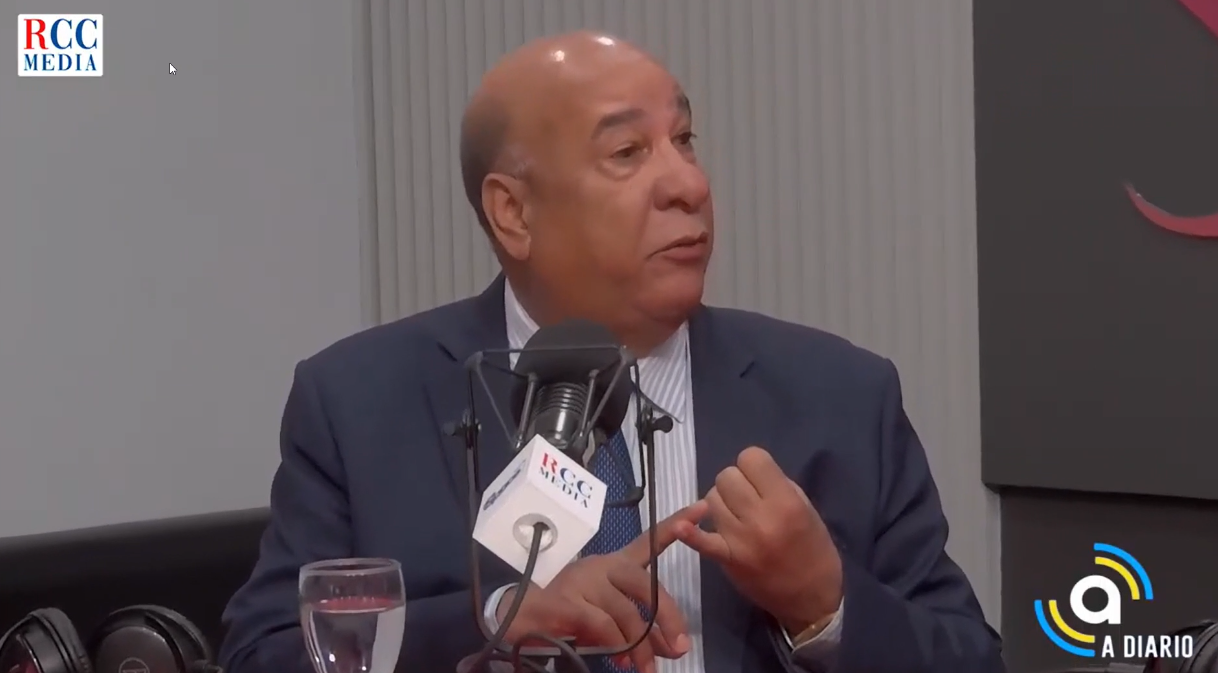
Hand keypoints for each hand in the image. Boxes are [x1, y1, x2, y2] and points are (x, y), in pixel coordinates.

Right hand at [500, 501, 707, 672]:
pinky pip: (603, 626)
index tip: (702, 507)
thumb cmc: (568, 617)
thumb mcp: (612, 624)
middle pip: (645, 584)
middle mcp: (601, 566)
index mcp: (614, 565)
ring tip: (646, 670)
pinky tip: (619, 661)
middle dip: (668, 617)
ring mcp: (583, 581)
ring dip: (640, 647)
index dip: (675, 524)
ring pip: (626, 613)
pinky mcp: (567, 601)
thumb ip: (642, 632)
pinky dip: (616, 647)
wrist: (518, 621)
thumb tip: (673, 649)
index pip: (648, 541)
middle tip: (681, 648)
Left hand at [674, 447, 842, 634]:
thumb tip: (752, 475)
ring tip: (737, 516)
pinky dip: (690, 533)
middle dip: (737, 482)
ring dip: (722, 502)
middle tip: (750, 499)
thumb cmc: (815, 551)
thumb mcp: (808, 510)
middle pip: (726, 476)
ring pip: (711, 499)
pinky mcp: (726, 558)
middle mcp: (760, 517)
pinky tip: (681, 526)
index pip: (751, 458)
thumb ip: (780, 487)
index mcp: (785, 502)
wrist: (810, 600)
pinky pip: (702, 541)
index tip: (761, 480)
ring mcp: (739, 538)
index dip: (754, 465)